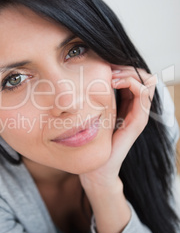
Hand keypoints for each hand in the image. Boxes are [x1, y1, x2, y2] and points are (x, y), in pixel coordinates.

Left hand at [80, 65, 156, 189]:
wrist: (96, 167)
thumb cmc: (92, 140)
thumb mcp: (94, 111)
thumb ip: (96, 96)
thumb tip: (86, 75)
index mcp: (128, 104)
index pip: (136, 76)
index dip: (123, 66)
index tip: (105, 65)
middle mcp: (137, 108)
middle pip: (144, 76)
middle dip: (127, 67)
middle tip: (109, 68)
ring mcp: (139, 115)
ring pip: (147, 82)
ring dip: (130, 73)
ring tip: (112, 76)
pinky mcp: (138, 123)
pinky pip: (143, 96)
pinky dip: (133, 84)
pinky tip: (116, 83)